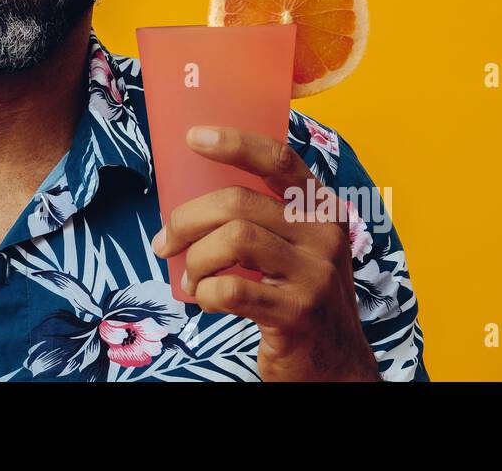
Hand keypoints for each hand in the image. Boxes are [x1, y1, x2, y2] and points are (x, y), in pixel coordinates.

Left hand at [150, 125, 380, 381]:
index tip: (193, 137)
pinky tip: (208, 301)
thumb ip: (267, 217)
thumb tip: (192, 198)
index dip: (234, 143)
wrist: (336, 364)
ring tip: (191, 278)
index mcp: (321, 208)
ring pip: (233, 240)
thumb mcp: (301, 246)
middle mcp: (323, 234)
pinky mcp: (297, 312)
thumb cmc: (301, 294)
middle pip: (239, 202)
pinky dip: (207, 293)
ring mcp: (314, 274)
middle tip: (165, 242)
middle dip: (187, 220)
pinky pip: (232, 288)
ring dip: (196, 260)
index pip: (278, 160)